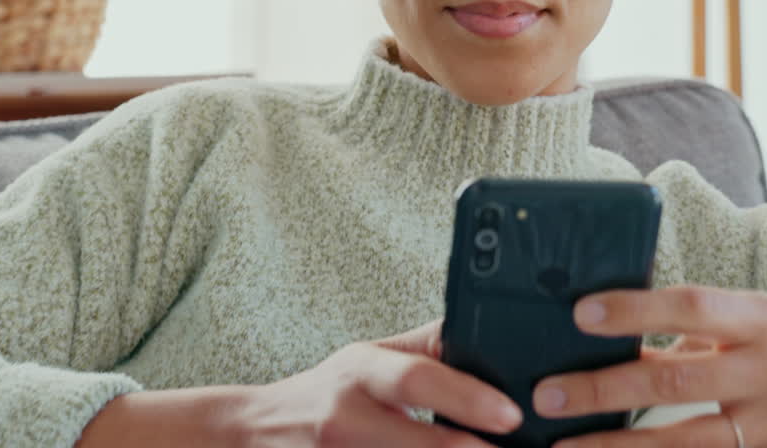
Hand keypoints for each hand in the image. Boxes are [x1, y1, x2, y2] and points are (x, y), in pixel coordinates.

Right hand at [216, 319, 523, 446]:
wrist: (256, 431)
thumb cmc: (326, 393)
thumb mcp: (370, 359)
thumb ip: (425, 349)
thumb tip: (486, 329)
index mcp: (361, 371)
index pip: (417, 377)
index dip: (466, 397)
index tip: (509, 414)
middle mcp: (345, 414)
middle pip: (414, 439)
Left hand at [531, 286, 766, 447]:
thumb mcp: (750, 314)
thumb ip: (690, 328)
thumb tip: (608, 334)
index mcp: (760, 317)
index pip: (690, 306)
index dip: (635, 309)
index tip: (581, 314)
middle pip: (677, 379)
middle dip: (605, 389)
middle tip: (547, 394)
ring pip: (685, 439)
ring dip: (617, 445)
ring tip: (563, 444)